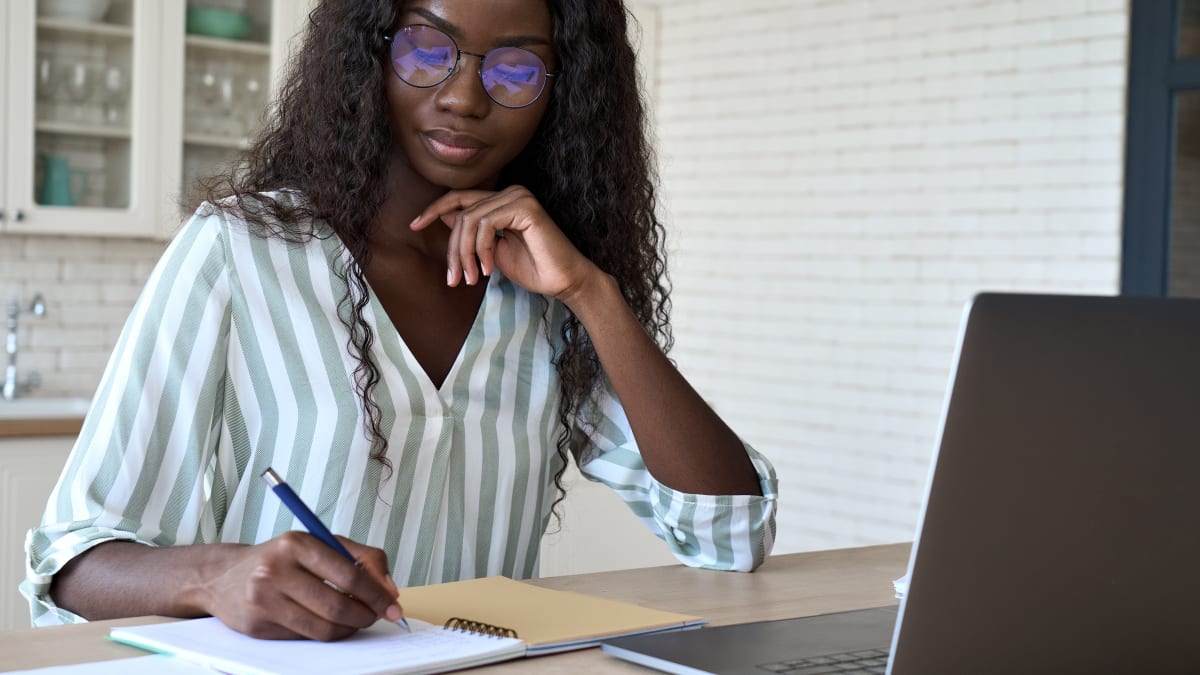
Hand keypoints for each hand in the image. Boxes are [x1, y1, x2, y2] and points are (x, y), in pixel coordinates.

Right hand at [203, 532, 402, 640]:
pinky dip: (325, 634)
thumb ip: (362, 558)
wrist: (223, 577)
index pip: (349, 575)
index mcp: (296, 544)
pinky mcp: (257, 626)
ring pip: (323, 629)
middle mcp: (275, 570)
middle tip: (377, 616)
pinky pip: (305, 638)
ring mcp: (263, 600)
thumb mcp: (320, 544)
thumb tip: (389, 590)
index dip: (377, 595)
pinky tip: (328, 623)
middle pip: (337, 607)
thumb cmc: (281, 559)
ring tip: (355, 619)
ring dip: (349, 628)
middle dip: (366, 616)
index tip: (394, 605)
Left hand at [410, 186, 600, 299]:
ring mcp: (518, 196)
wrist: (563, 282)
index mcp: (502, 200)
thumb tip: (444, 217)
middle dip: (453, 249)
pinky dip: (482, 250)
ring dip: (466, 254)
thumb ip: (471, 233)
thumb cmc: (533, 269)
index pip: (460, 198)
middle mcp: (510, 192)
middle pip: (461, 212)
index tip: (414, 225)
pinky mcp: (525, 207)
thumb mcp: (491, 251)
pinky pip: (486, 224)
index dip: (434, 210)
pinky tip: (490, 269)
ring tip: (472, 278)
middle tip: (455, 278)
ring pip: (470, 220)